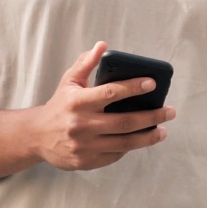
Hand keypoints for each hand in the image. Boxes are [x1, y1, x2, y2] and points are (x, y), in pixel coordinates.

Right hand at [34, 41, 175, 170]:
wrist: (37, 136)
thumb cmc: (59, 105)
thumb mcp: (69, 82)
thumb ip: (86, 63)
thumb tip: (103, 46)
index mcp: (78, 102)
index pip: (111, 93)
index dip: (133, 87)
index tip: (153, 83)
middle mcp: (81, 125)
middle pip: (124, 122)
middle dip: (152, 116)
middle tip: (170, 111)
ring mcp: (84, 146)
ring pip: (124, 143)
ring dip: (148, 137)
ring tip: (163, 130)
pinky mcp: (86, 161)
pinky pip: (115, 155)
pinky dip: (130, 147)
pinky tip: (141, 139)